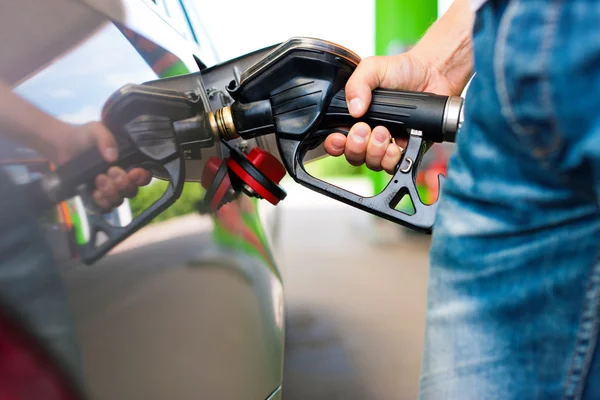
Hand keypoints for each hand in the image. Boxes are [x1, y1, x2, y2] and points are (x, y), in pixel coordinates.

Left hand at [52, 122, 151, 210]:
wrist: (61, 145)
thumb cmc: (82, 136)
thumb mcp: (96, 130)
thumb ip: (106, 138)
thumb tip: (112, 157)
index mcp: (127, 163)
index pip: (143, 176)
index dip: (142, 177)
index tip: (133, 172)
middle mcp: (120, 177)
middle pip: (132, 191)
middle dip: (123, 183)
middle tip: (109, 171)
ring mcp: (108, 189)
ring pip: (119, 200)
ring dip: (111, 192)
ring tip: (98, 179)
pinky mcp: (95, 196)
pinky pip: (105, 208)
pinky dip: (102, 203)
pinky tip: (94, 193)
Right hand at [323, 51, 462, 173]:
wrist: (432, 74)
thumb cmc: (401, 70)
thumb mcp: (372, 68)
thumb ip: (357, 84)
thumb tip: (353, 109)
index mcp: (355, 117)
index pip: (336, 140)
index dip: (335, 144)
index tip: (340, 137)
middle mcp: (368, 134)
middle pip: (353, 156)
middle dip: (356, 146)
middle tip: (365, 129)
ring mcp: (386, 144)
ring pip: (371, 162)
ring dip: (374, 151)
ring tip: (384, 132)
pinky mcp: (405, 150)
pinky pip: (392, 166)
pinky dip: (391, 159)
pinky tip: (395, 145)